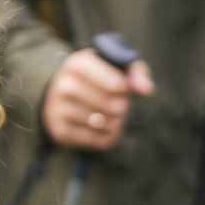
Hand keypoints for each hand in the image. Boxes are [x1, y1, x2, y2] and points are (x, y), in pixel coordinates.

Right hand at [41, 47, 155, 149]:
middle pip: (113, 107)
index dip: (127, 89)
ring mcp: (58, 109)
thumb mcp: (116, 67)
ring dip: (115, 122)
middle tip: (119, 102)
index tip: (124, 87)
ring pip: (105, 125)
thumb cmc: (98, 77)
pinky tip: (102, 126)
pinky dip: (106, 136)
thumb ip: (136, 73)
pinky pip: (97, 141)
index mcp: (78, 64)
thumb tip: (146, 90)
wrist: (62, 94)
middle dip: (122, 106)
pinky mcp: (60, 131)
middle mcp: (63, 85)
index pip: (116, 85)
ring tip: (110, 113)